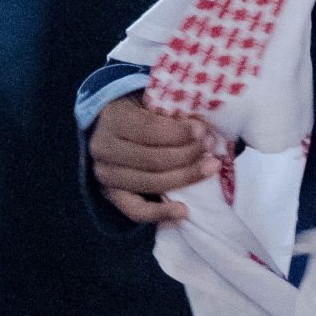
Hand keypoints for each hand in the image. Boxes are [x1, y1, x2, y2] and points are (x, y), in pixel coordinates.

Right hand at [89, 94, 218, 223]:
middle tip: (211, 148)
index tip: (202, 131)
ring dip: (185, 178)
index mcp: (113, 120)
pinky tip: (183, 211)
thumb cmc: (138, 112)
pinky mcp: (112, 195)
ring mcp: (106, 176)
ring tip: (209, 169)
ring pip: (150, 183)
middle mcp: (104, 150)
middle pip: (152, 159)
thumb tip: (201, 129)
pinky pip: (136, 210)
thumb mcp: (149, 102)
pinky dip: (160, 213)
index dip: (178, 133)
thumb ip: (170, 113)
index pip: (149, 130)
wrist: (109, 128)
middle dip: (187, 154)